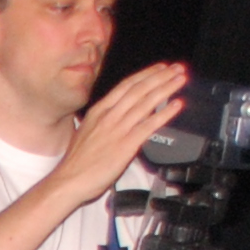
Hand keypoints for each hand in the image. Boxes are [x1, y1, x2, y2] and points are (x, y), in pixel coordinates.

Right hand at [53, 60, 190, 209]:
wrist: (68, 180)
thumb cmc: (76, 162)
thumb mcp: (86, 131)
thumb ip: (103, 122)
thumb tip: (115, 118)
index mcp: (98, 111)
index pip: (126, 86)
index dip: (146, 75)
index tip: (160, 68)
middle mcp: (109, 116)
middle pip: (139, 90)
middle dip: (160, 76)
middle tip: (176, 69)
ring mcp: (118, 129)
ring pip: (146, 103)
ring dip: (166, 88)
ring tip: (181, 79)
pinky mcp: (126, 144)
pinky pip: (149, 125)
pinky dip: (165, 113)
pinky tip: (177, 105)